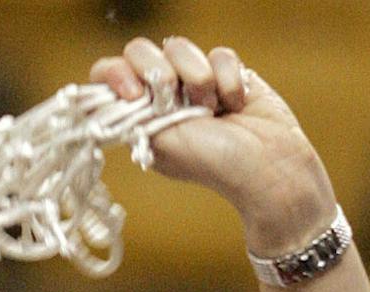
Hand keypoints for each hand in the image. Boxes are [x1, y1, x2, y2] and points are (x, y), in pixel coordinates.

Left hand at [88, 36, 335, 256]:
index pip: (110, 78)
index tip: (132, 92)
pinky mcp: (227, 73)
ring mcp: (195, 84)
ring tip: (213, 110)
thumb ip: (131, 114)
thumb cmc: (216, 164)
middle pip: (140, 51)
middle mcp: (164, 98)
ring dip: (198, 79)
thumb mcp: (162, 143)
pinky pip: (219, 53)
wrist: (267, 166)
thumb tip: (102, 92)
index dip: (115, 75)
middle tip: (173, 98)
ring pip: (179, 47)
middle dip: (158, 71)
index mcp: (142, 118)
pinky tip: (237, 105)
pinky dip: (228, 79)